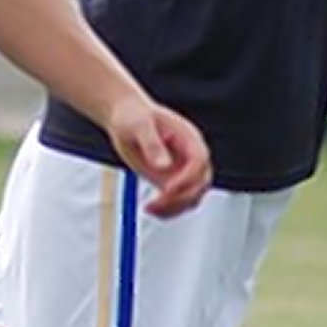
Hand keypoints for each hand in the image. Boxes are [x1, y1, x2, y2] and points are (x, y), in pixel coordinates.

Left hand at [106, 94, 212, 217]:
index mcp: (188, 137)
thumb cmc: (133, 115)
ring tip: (151, 208)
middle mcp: (190, 155)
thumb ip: (152, 144)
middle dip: (183, 196)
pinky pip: (178, 201)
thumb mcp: (139, 125)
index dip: (187, 178)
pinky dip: (168, 210)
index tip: (167, 189)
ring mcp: (182, 170)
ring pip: (193, 197)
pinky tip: (151, 209)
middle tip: (158, 202)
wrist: (125, 118)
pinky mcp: (171, 181)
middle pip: (202, 182)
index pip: (199, 161)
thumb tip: (163, 165)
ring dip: (175, 207)